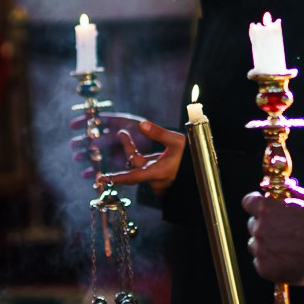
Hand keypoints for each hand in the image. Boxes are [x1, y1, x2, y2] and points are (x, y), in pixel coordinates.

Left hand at [66, 112, 185, 188]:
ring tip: (123, 133)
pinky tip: (130, 140)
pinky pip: (141, 165)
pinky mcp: (155, 174)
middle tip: (114, 148)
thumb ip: (159, 133)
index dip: (118, 179)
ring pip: (136, 165)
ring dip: (130, 151)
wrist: (200, 169)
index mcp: (159, 172)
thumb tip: (142, 124)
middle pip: (132, 168)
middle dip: (124, 157)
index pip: (134, 177)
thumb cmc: (192, 157)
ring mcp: (154, 178)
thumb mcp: (178, 141)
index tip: (103, 179)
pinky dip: (135, 155)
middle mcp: (154, 178)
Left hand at [245, 184, 303, 285]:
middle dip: (264, 226)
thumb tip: (285, 183)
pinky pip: (260, 262)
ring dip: (265, 244)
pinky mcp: (264, 268)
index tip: (262, 207)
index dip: (255, 203)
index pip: (248, 202)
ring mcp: (260, 249)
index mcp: (267, 209)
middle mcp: (260, 228)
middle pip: (253, 224)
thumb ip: (293, 190)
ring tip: (286, 247)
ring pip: (255, 244)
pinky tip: (286, 260)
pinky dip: (270, 261)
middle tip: (282, 231)